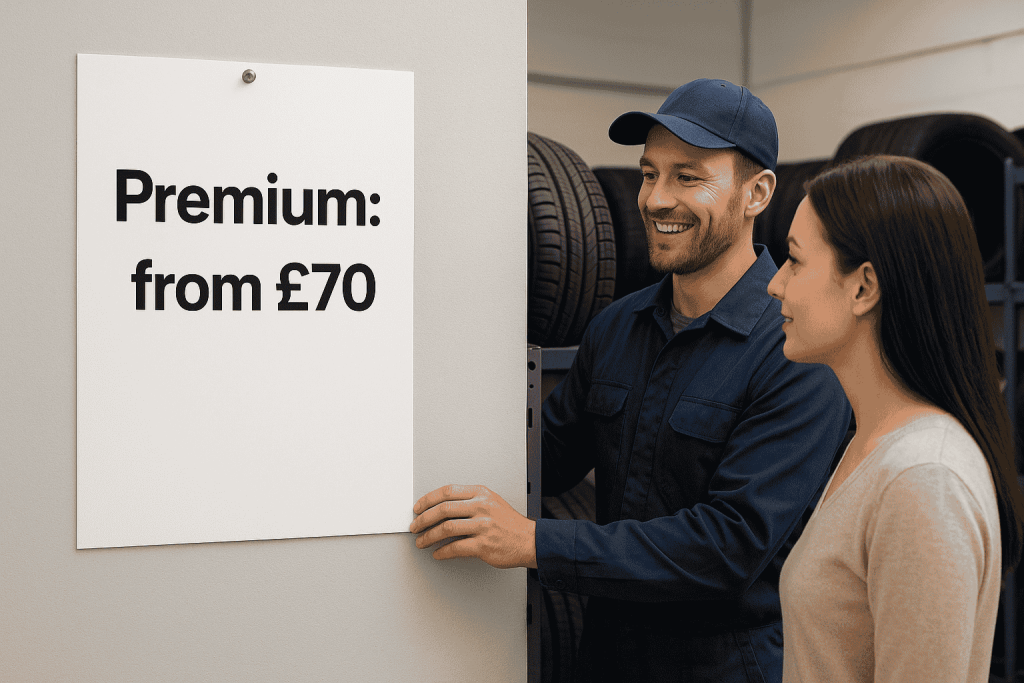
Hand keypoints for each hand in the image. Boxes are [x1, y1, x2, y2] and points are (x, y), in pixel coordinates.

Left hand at [409, 484, 536, 568]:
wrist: (529, 540)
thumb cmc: (509, 523)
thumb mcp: (491, 501)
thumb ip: (468, 501)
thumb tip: (440, 508)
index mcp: (481, 493)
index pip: (447, 491)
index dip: (428, 499)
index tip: (418, 508)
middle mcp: (481, 507)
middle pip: (443, 509)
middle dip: (423, 519)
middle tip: (415, 526)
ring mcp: (483, 526)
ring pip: (446, 529)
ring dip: (428, 536)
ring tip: (421, 541)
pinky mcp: (483, 545)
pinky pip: (456, 548)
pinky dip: (442, 552)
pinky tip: (437, 553)